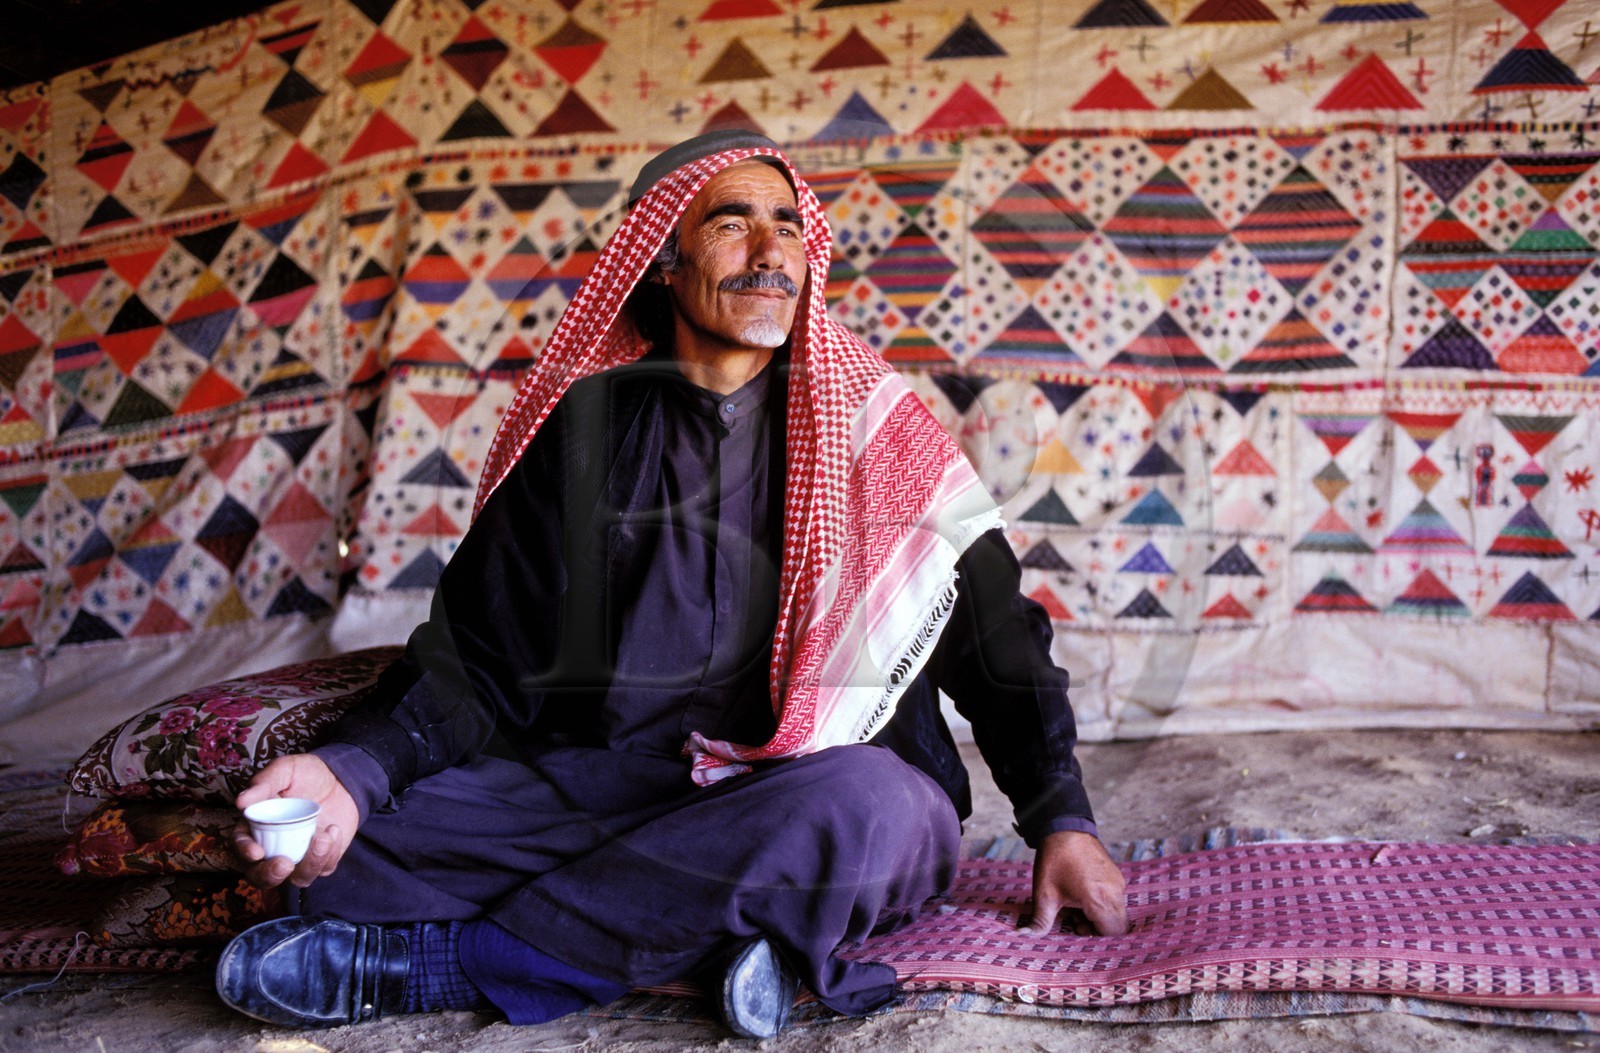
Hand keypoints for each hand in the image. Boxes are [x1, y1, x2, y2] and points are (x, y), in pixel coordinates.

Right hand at [233, 754, 359, 890]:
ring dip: (309, 864)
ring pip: (297, 878)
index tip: (256, 852)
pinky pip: (324, 868)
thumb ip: (264, 783)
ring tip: (322, 837)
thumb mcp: (285, 770)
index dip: (244, 852)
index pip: (241, 846)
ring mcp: (298, 857)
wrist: (340, 778)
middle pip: (262, 876)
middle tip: (284, 864)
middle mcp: (273, 848)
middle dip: (270, 876)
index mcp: (255, 827)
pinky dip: (329, 854)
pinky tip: (333, 829)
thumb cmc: (306, 774)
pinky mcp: (322, 859)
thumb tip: (241, 802)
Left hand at [1024, 829, 1127, 936]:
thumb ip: (1039, 921)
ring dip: (1098, 917)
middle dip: (1097, 929)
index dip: (1097, 939)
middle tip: (1074, 921)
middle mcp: (1114, 892)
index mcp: (1100, 899)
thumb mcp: (1044, 894)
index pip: (1113, 933)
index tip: (1077, 931)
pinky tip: (1080, 897)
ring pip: (1116, 913)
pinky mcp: (1115, 876)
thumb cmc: (1054, 861)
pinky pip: (1115, 899)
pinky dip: (1101, 905)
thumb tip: (1024, 936)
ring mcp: (1117, 883)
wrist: (1063, 828)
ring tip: (1075, 908)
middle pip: (1117, 926)